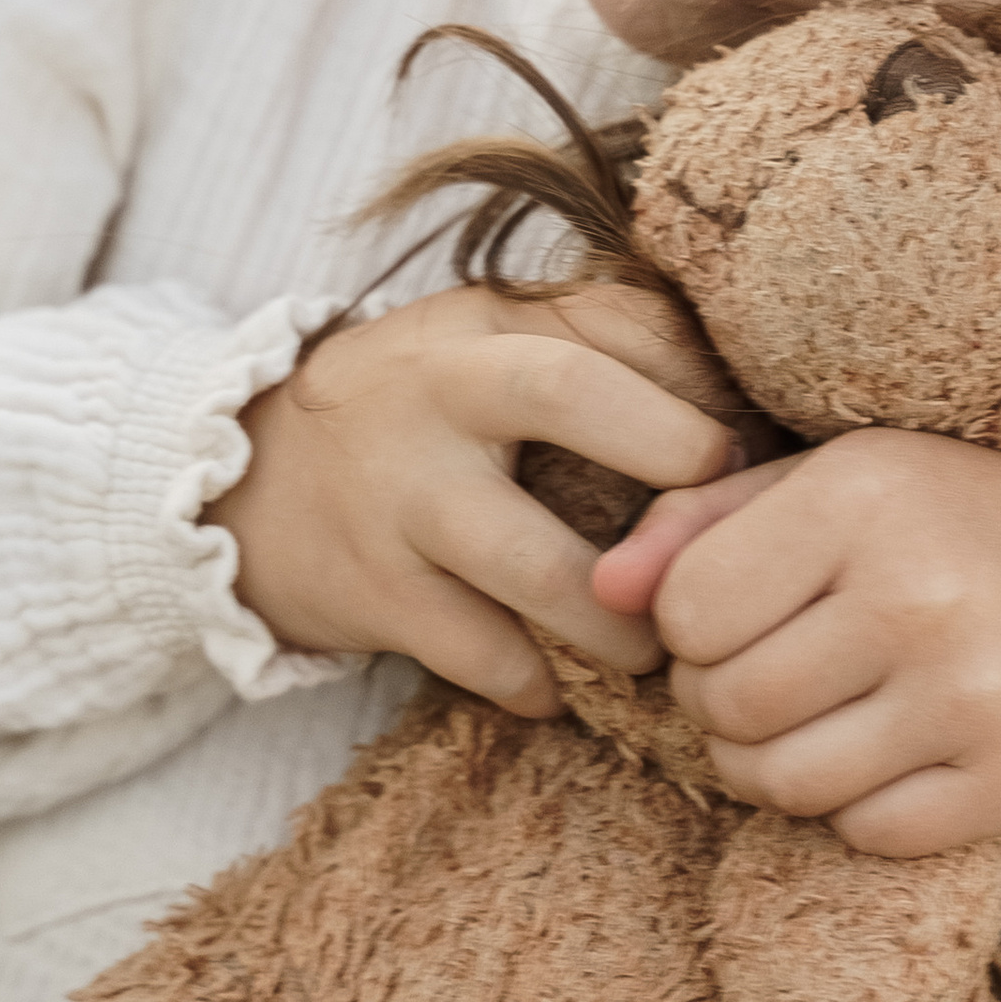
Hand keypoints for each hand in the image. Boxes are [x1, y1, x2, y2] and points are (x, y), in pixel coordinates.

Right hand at [221, 282, 736, 712]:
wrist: (249, 485)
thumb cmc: (421, 414)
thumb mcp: (486, 346)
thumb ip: (598, 345)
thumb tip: (751, 399)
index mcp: (485, 322)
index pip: (615, 314)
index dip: (700, 375)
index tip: (747, 444)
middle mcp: (438, 390)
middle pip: (567, 390)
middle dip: (669, 449)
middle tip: (722, 524)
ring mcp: (400, 494)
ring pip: (533, 562)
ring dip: (618, 617)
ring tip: (657, 646)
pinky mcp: (373, 592)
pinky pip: (481, 655)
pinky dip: (536, 683)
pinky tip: (561, 687)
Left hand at [591, 431, 1000, 854]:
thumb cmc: (938, 523)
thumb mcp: (824, 481)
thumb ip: (696, 526)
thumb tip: (599, 593)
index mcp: (867, 497)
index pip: (687, 612)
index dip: (692, 622)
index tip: (742, 606)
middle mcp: (925, 596)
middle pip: (725, 705)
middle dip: (723, 698)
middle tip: (775, 667)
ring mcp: (976, 698)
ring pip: (782, 785)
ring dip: (775, 762)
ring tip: (818, 712)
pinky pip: (863, 832)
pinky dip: (856, 805)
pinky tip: (891, 746)